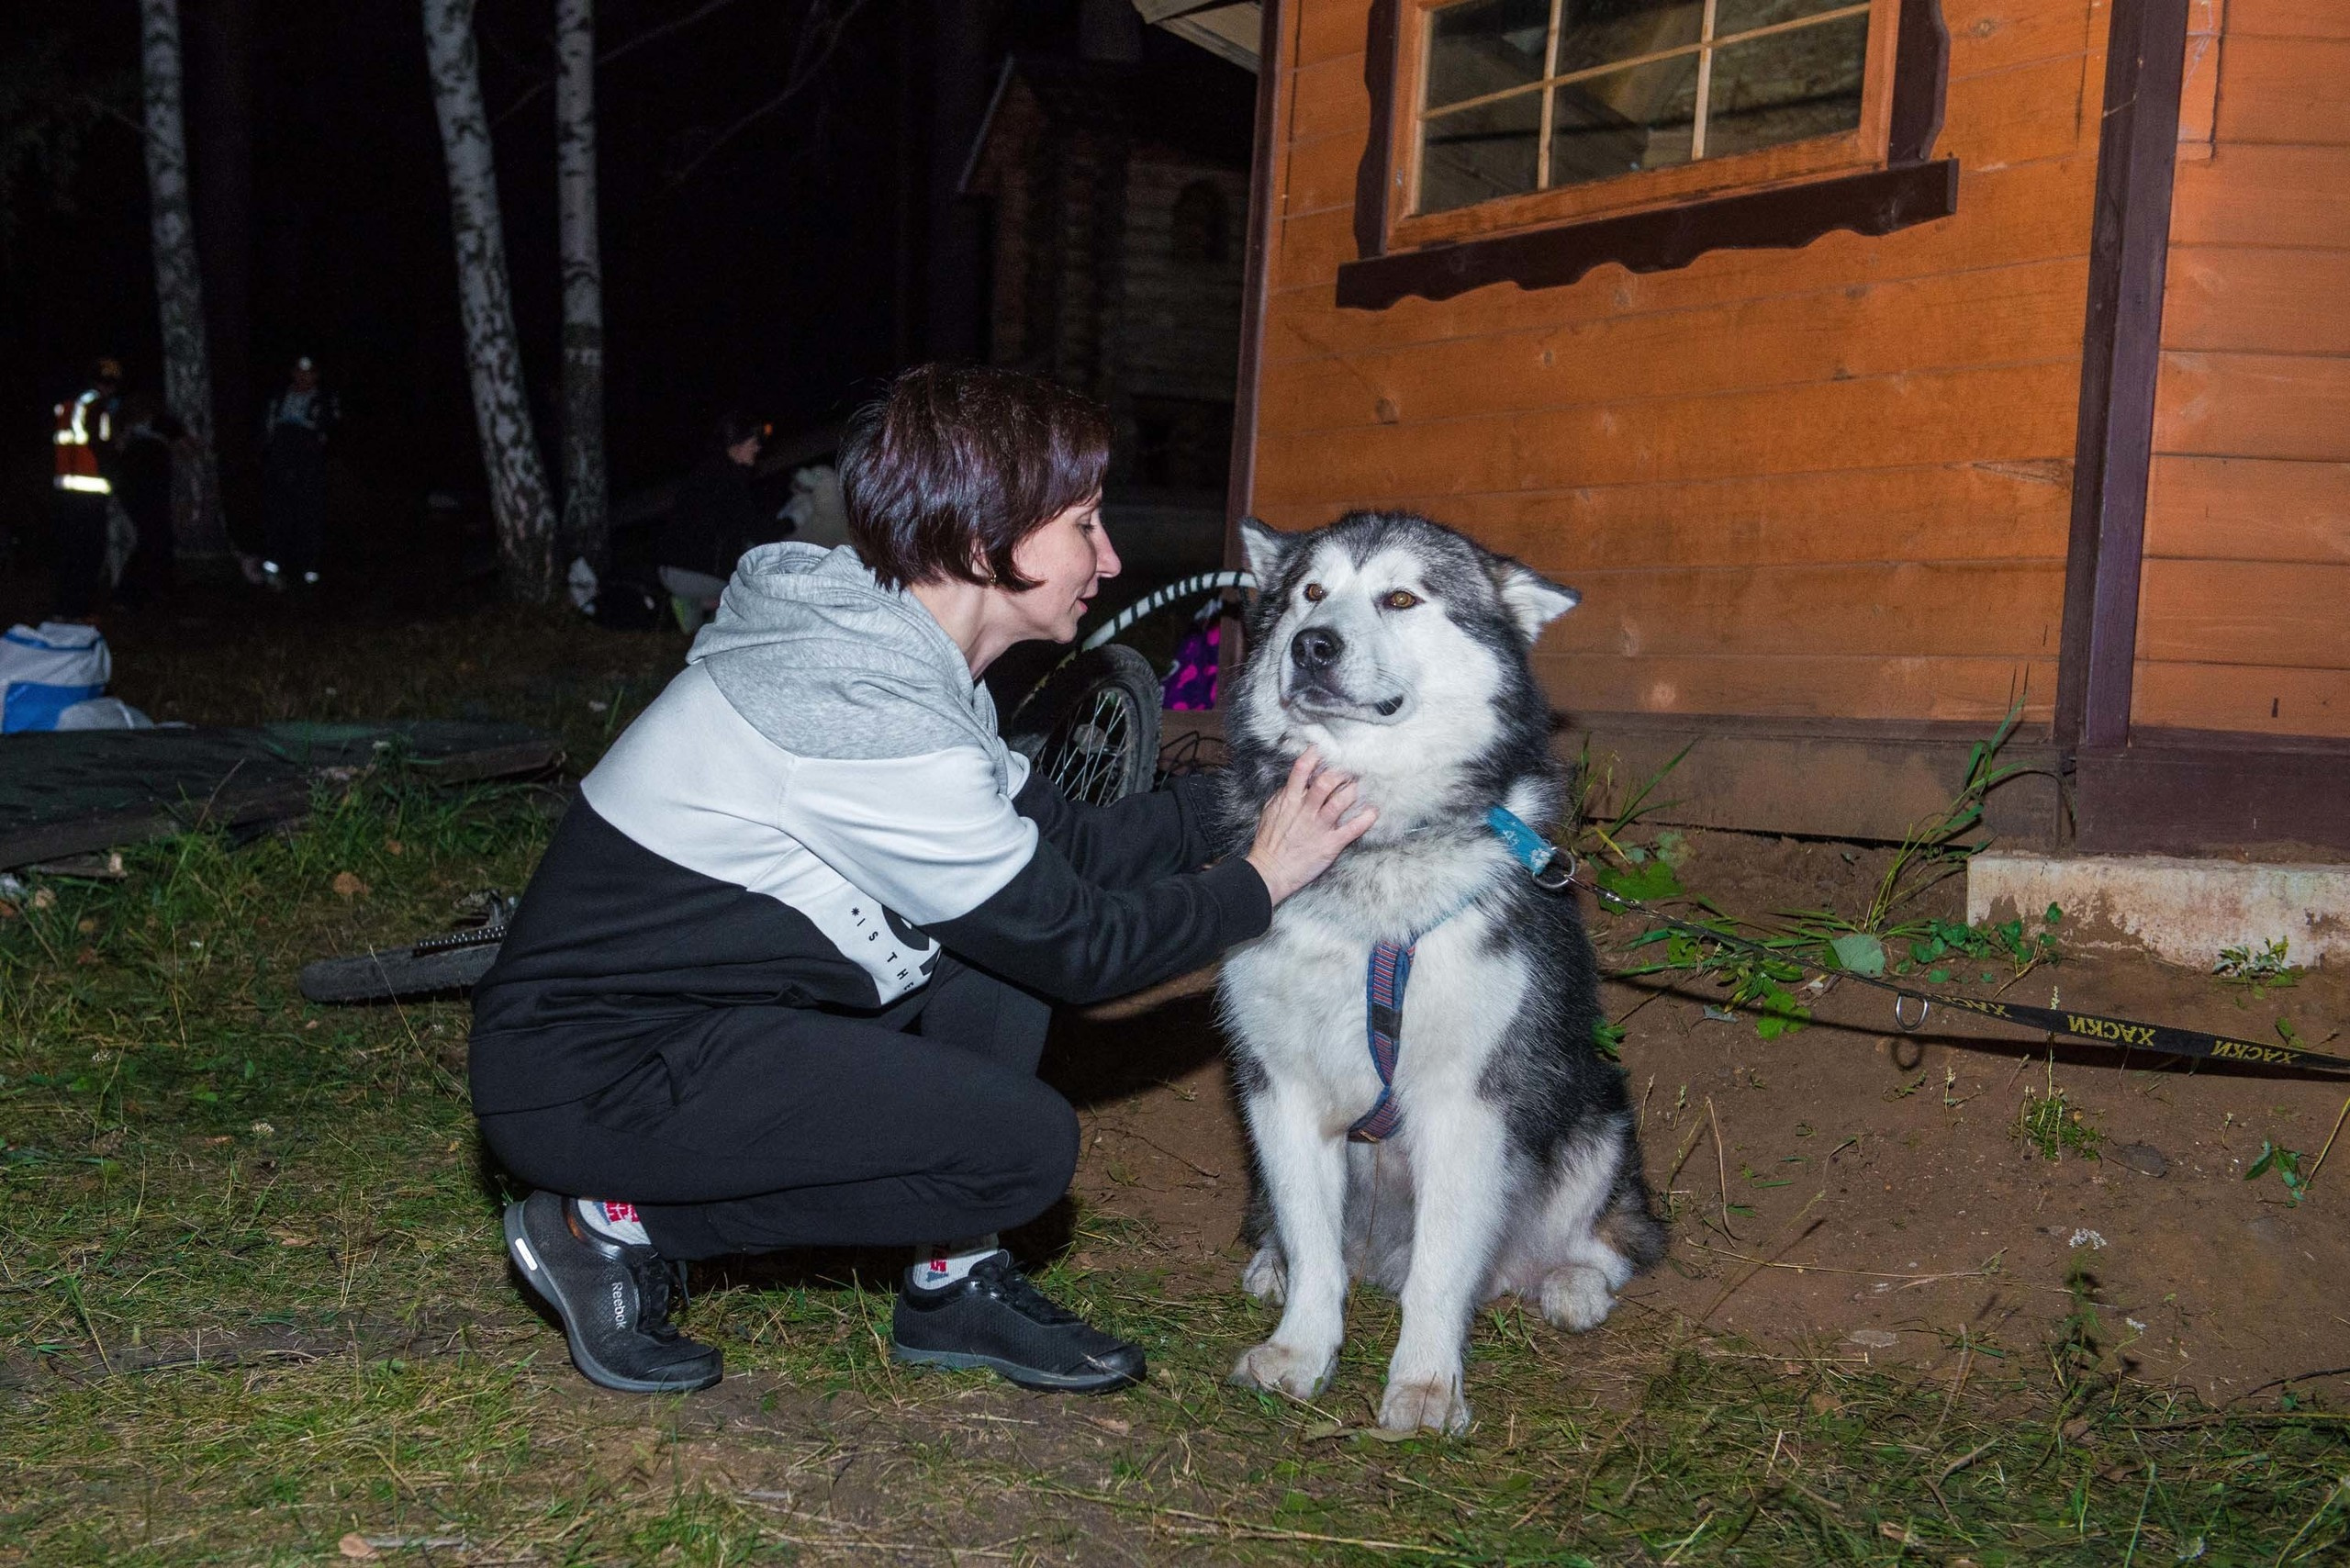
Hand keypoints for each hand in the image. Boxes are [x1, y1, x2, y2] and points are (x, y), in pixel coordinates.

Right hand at [1245, 747, 1374, 905]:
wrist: (1270, 872)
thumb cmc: (1269, 843)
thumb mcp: (1270, 812)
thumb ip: (1283, 795)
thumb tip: (1294, 783)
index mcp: (1289, 800)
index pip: (1302, 770)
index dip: (1314, 756)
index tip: (1323, 749)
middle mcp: (1306, 810)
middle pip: (1327, 782)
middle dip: (1341, 772)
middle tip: (1350, 769)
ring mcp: (1319, 827)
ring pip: (1341, 801)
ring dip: (1354, 791)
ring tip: (1360, 785)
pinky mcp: (1330, 844)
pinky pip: (1352, 829)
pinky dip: (1366, 819)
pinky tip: (1373, 811)